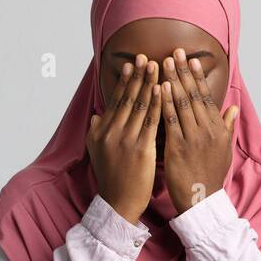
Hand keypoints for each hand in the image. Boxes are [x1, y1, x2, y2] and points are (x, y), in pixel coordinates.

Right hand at [87, 54, 161, 225]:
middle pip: (127, 98)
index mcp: (100, 132)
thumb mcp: (98, 153)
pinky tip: (163, 90)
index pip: (116, 101)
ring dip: (149, 83)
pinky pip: (151, 122)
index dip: (125, 81)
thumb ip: (96, 132)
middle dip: (138, 76)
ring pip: (139, 106)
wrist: (118, 203)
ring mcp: (125, 140)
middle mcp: (110, 133)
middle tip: (147, 56)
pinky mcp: (140, 149)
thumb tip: (96, 116)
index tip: (133, 64)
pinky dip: (157, 104)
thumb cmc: (113, 179)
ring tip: (158, 65)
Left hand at [159, 49, 238, 213]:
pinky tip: (160, 89)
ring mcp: (193, 138)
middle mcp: (207, 130)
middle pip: (194, 95)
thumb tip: (232, 108)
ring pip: (182, 104)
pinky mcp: (178, 148)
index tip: (191, 59)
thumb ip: (228, 127)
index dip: (197, 77)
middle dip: (184, 72)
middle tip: (175, 51)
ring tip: (165, 63)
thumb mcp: (225, 150)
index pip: (206, 97)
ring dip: (173, 81)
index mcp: (217, 129)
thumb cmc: (211, 176)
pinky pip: (171, 121)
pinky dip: (165, 103)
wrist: (202, 201)